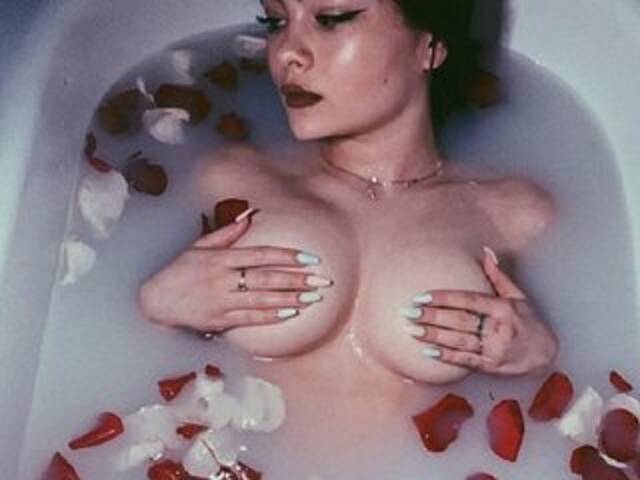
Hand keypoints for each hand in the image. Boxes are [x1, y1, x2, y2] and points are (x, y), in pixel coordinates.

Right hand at [138, 209, 331, 334]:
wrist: (156, 301)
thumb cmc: (179, 271)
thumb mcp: (199, 246)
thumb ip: (227, 233)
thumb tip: (249, 216)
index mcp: (221, 258)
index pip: (261, 254)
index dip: (288, 256)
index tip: (310, 258)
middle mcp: (224, 279)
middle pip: (267, 278)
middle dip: (297, 279)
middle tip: (322, 281)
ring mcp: (222, 301)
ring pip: (263, 299)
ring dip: (290, 299)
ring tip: (313, 298)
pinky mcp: (220, 320)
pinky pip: (250, 318)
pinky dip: (271, 316)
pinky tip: (290, 313)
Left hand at [403, 246, 557, 375]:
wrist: (546, 354)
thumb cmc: (528, 322)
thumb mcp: (518, 296)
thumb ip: (497, 276)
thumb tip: (486, 251)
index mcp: (502, 308)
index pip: (468, 300)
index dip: (444, 298)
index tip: (422, 296)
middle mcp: (498, 328)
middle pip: (459, 321)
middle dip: (432, 317)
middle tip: (408, 312)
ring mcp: (494, 348)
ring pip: (459, 341)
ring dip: (433, 336)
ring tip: (412, 330)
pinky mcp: (491, 366)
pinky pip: (465, 360)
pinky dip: (446, 356)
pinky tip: (428, 351)